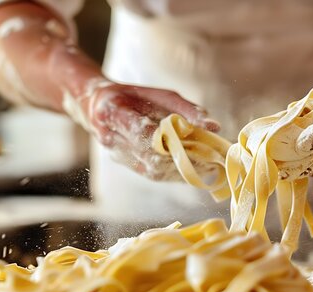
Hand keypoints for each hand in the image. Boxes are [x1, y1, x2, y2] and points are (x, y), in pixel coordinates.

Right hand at [65, 80, 219, 179]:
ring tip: (208, 166)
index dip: (168, 139)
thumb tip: (214, 127)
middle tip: (210, 158)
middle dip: (183, 159)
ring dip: (182, 170)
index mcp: (113, 112)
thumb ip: (186, 110)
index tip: (196, 141)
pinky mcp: (127, 165)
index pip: (139, 130)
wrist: (98, 108)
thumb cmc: (135, 97)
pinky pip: (153, 175)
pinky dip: (176, 173)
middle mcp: (111, 137)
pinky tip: (194, 170)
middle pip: (149, 156)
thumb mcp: (160, 94)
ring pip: (153, 170)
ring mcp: (118, 155)